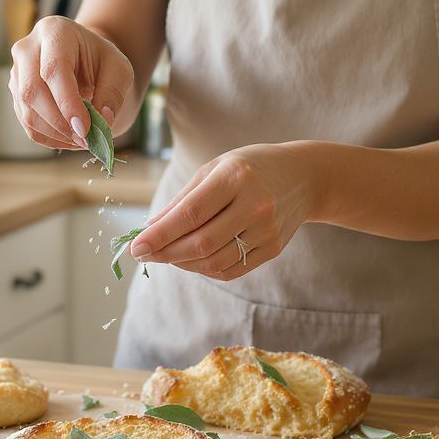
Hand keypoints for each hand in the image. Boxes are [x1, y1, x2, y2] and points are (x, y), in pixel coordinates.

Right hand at [9, 16, 133, 149]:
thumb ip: (113, 93)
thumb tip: (102, 121)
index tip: (85, 129)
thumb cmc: (100, 60)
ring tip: (83, 140)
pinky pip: (28, 125)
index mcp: (54, 32)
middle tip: (86, 139)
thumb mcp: (118, 69)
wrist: (83, 59)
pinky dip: (50, 139)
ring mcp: (16, 73)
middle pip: (32, 92)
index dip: (67, 103)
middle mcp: (27, 49)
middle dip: (60, 123)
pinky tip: (71, 139)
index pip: (53, 69)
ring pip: (27, 113)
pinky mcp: (16, 95)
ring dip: (56, 134)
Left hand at [129, 144, 321, 280]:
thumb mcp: (214, 169)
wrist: (304, 177)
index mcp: (235, 177)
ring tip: (165, 254)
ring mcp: (267, 230)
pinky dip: (203, 269)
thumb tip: (149, 230)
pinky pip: (230, 270)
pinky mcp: (272, 249)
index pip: (191, 214)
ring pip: (213, 261)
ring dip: (181, 263)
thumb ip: (182, 200)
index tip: (135, 246)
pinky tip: (190, 260)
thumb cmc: (249, 169)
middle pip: (201, 243)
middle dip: (165, 253)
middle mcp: (255, 205)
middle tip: (143, 254)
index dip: (160, 234)